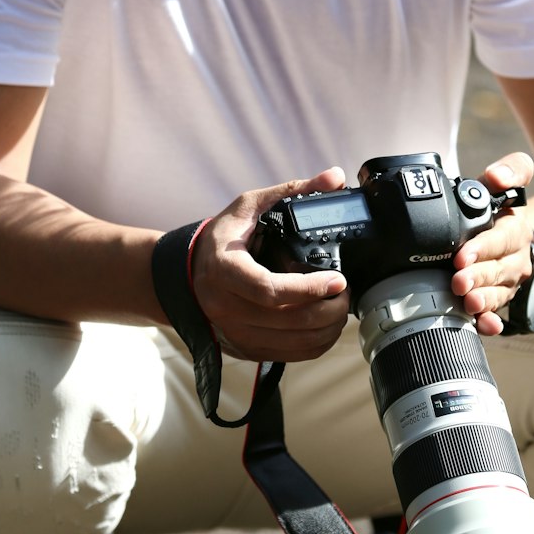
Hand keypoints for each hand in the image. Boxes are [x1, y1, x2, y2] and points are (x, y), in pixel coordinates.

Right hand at [190, 167, 350, 361]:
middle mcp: (225, 306)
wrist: (188, 272)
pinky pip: (288, 355)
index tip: (338, 279)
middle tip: (346, 294)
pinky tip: (327, 326)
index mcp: (224, 269)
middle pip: (288, 320)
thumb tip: (334, 178)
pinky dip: (315, 344)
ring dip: (327, 329)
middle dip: (328, 310)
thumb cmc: (222, 238)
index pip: (270, 290)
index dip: (309, 288)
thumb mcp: (251, 206)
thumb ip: (293, 190)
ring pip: (292, 343)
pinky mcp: (245, 348)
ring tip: (340, 307)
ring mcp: (234, 332)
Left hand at [450, 151, 533, 335]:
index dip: (483, 247)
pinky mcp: (498, 299)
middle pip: (499, 271)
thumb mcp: (509, 182)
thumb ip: (511, 170)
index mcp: (515, 230)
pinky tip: (482, 326)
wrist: (508, 234)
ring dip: (484, 301)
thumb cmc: (500, 206)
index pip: (502, 239)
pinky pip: (498, 314)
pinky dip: (491, 323)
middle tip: (458, 281)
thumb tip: (499, 175)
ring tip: (468, 303)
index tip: (462, 254)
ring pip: (498, 294)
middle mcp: (515, 259)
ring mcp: (508, 283)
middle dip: (478, 277)